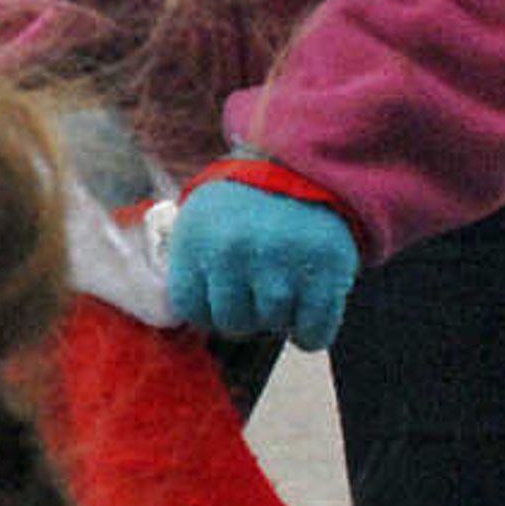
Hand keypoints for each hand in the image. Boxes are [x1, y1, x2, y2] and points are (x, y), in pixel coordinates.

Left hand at [164, 179, 359, 350]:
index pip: (189, 308)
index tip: (217, 303)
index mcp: (196, 241)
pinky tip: (306, 319)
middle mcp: (234, 254)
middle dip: (243, 317)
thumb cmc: (242, 204)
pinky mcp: (325, 272)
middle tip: (253, 299)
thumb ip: (186, 263)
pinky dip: (310, 334)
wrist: (300, 171)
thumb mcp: (197, 220)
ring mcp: (281, 264)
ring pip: (273, 325)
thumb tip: (179, 315)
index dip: (205, 311)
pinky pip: (313, 331)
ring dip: (277, 320)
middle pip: (232, 322)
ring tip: (280, 296)